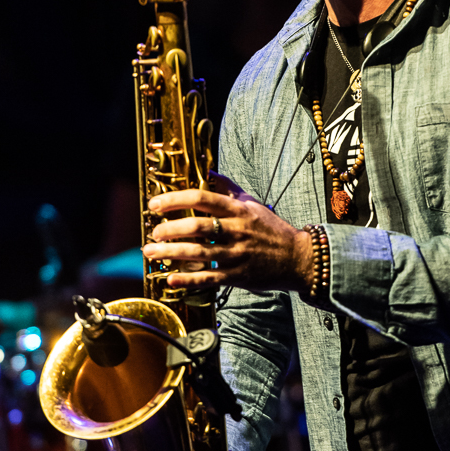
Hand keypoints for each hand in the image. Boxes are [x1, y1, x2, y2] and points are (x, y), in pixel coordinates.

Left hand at [143, 172, 314, 292]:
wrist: (297, 258)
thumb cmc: (272, 229)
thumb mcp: (253, 204)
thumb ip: (229, 188)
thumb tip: (210, 171)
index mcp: (239, 210)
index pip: (203, 198)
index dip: (176, 199)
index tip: (156, 204)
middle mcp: (237, 230)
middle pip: (198, 226)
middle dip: (171, 228)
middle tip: (153, 231)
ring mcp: (237, 254)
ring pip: (199, 253)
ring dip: (172, 252)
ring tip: (151, 252)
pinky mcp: (238, 276)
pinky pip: (210, 278)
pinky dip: (189, 280)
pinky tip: (170, 279)